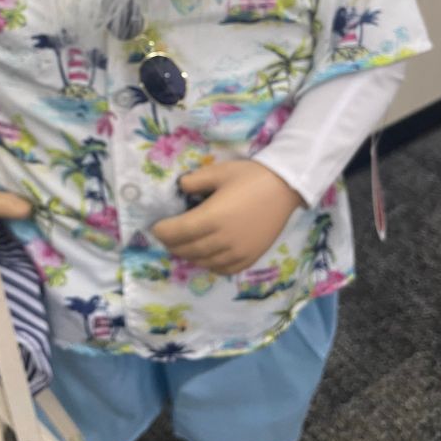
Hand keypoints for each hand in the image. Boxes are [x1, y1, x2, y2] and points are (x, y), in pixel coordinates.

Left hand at [151, 160, 303, 274]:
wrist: (285, 188)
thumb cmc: (250, 176)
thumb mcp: (218, 171)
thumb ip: (195, 180)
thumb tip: (180, 187)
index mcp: (212, 217)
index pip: (178, 232)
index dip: (163, 231)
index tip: (155, 227)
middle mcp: (223, 239)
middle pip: (188, 249)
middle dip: (172, 243)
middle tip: (165, 237)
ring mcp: (237, 251)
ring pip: (203, 261)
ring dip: (188, 255)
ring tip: (182, 245)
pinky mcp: (250, 257)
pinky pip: (223, 269)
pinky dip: (209, 265)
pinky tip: (205, 256)